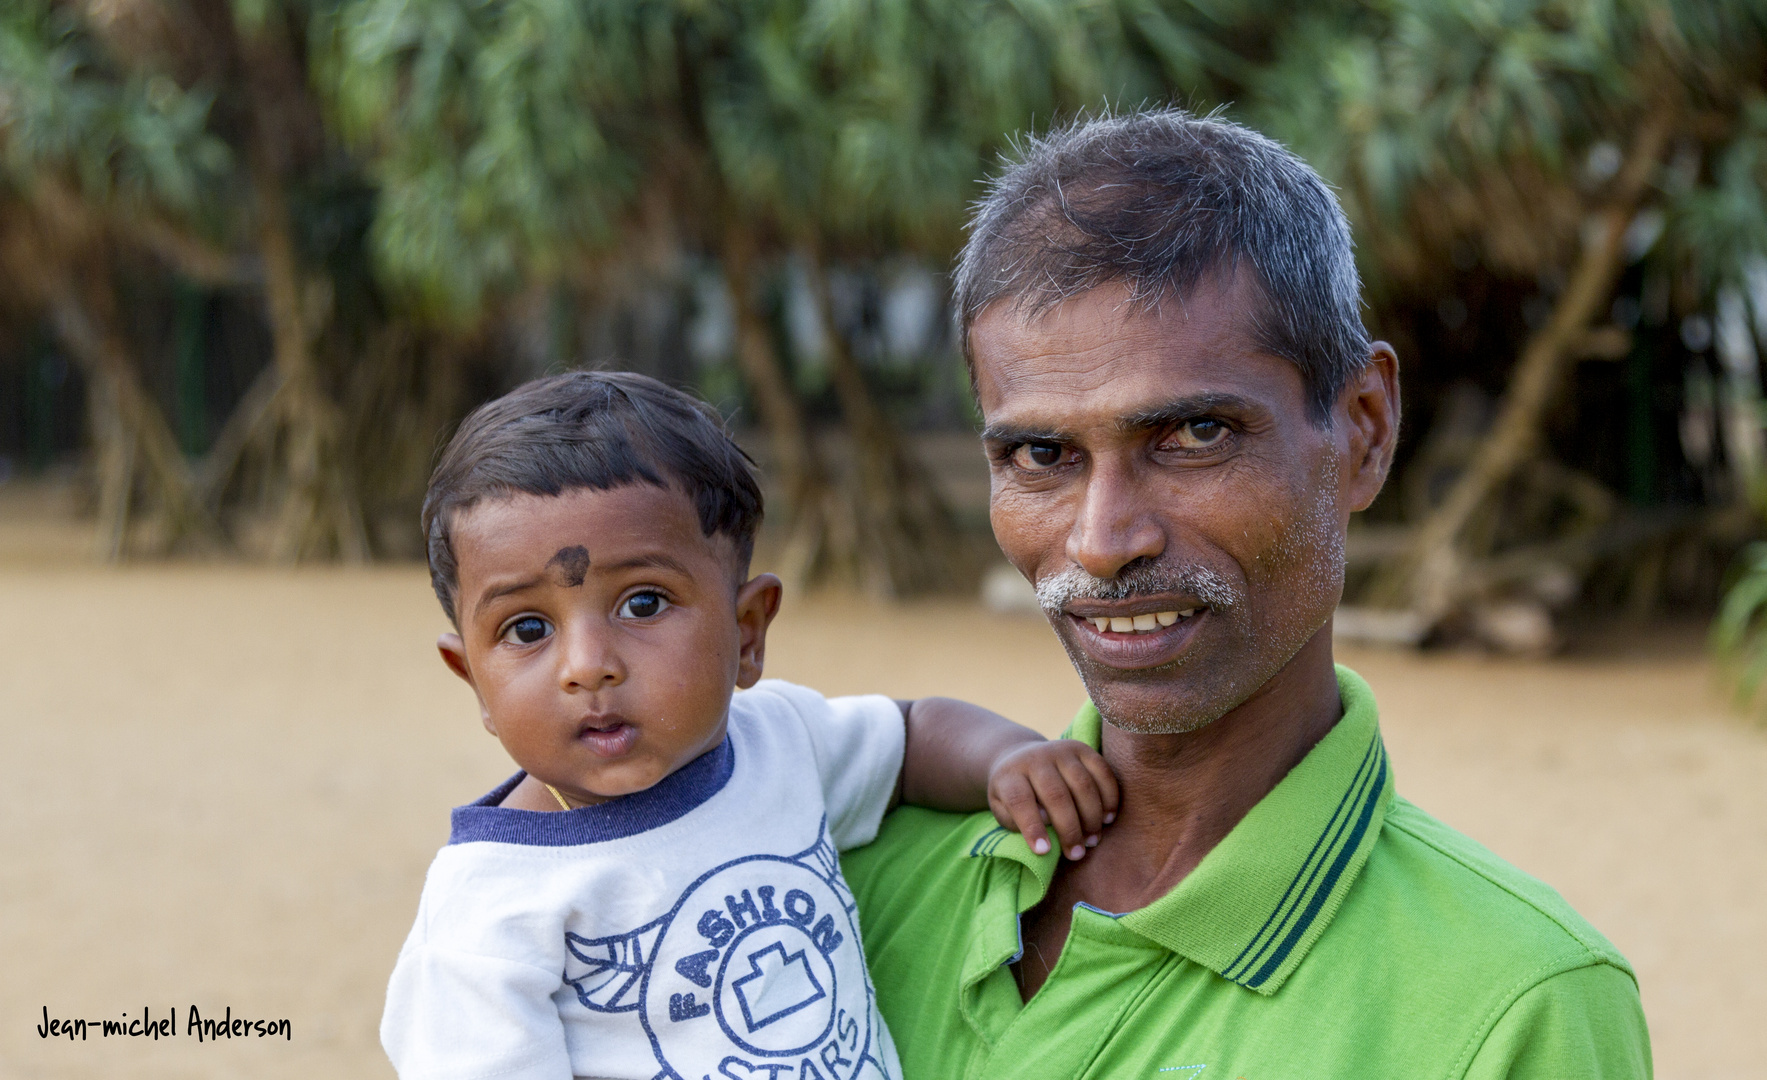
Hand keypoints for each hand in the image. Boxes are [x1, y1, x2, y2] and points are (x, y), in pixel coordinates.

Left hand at [987, 740, 1119, 859]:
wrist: (1021, 758)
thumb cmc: (1014, 795)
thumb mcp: (1002, 808)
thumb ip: (1015, 819)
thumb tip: (1046, 822)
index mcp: (1010, 775)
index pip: (1020, 800)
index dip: (1032, 827)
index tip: (1043, 851)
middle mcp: (1035, 759)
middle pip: (1056, 794)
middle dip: (1069, 828)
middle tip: (1076, 853)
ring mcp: (1060, 750)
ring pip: (1082, 784)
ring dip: (1091, 816)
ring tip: (1092, 840)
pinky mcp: (1081, 748)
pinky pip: (1102, 771)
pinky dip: (1109, 797)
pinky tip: (1108, 818)